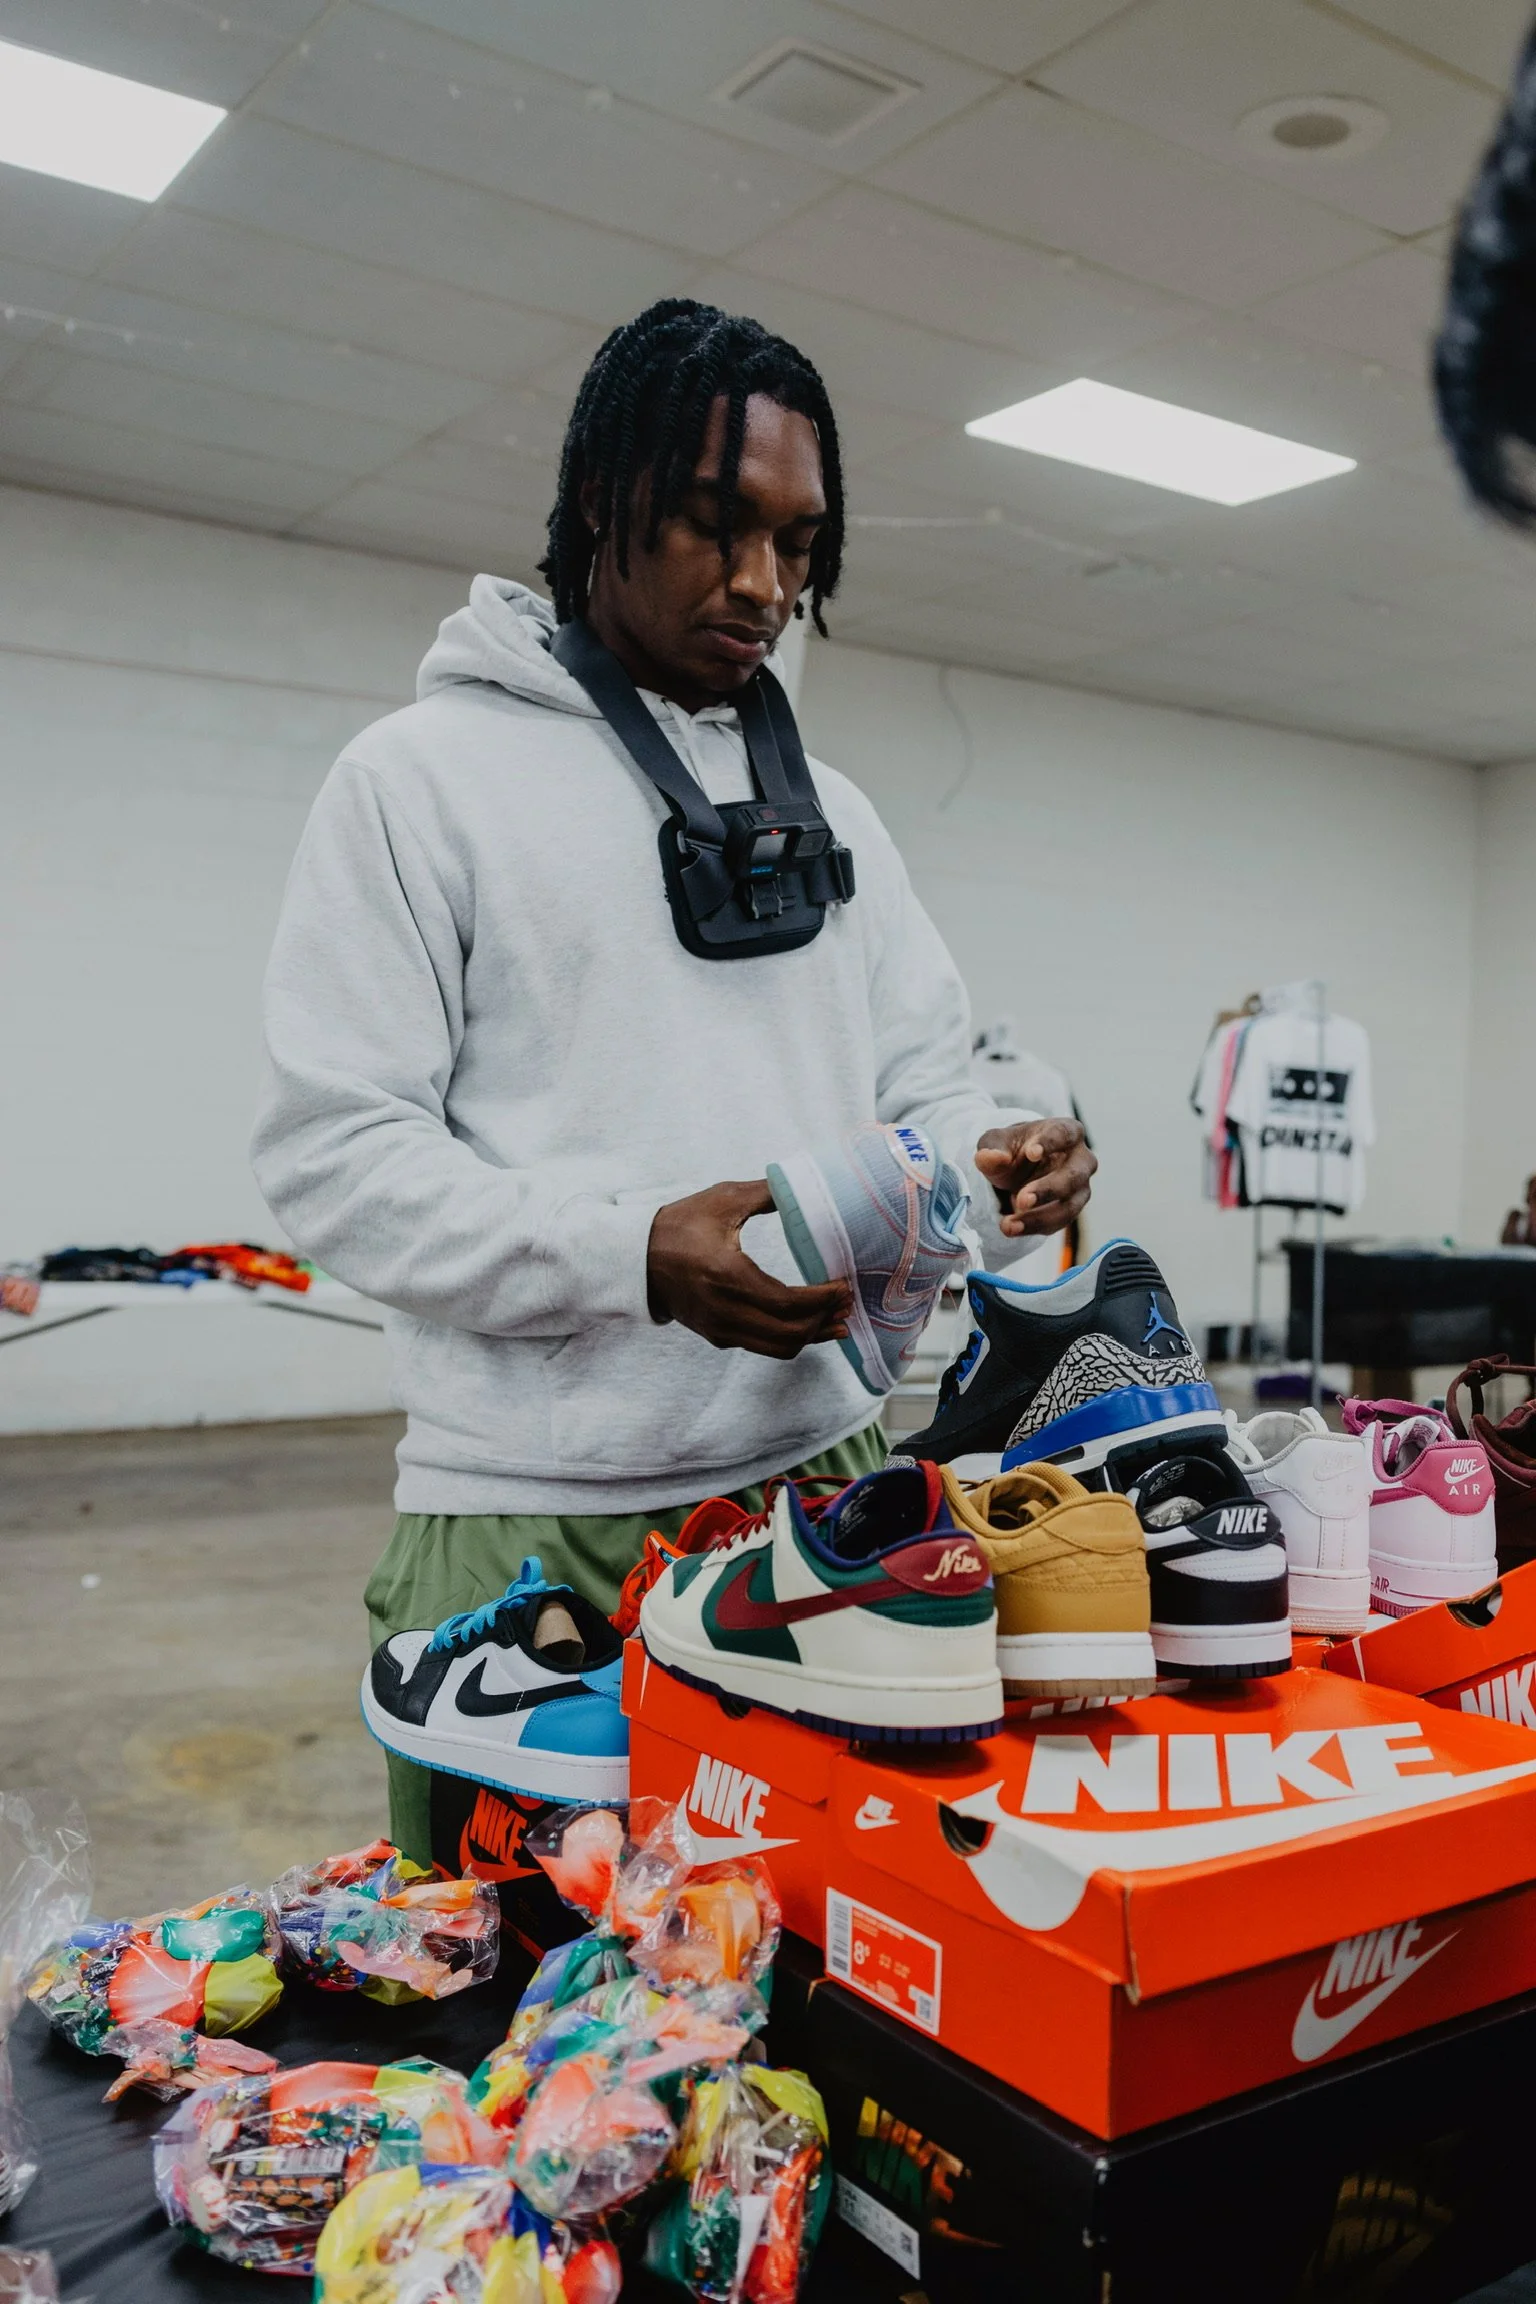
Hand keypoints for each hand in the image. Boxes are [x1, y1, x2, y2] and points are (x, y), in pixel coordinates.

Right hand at [647, 1181, 851, 1357]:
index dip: (823, 1300)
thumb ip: (766, 1192)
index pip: (789, 1304)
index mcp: (729, 1277)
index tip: (843, 1287)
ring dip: (812, 1335)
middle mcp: (726, 1312)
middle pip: (791, 1333)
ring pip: (780, 1348)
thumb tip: (803, 1185)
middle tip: (847, 1303)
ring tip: (836, 1320)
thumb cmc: (677, 1226)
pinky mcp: (718, 1336)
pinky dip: (791, 1338)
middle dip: (825, 1319)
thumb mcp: (721, 1200)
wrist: (635, 1259)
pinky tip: (808, 1325)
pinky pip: (764, 1346)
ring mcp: (721, 1329)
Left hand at [975, 1117, 1096, 1239]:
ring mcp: (1080, 1187)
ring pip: (1068, 1206)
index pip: (1064, 1134)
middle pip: (1073, 1175)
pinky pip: (1058, 1222)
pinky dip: (1034, 1227)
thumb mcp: (996, 1143)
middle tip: (1022, 1199)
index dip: (1050, 1143)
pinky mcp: (1071, 1209)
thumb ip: (992, 1148)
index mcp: (1068, 1131)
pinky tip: (1012, 1228)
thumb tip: (989, 1157)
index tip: (1031, 1153)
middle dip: (1047, 1189)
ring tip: (1009, 1224)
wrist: (1017, 1170)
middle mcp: (1081, 1159)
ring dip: (1039, 1217)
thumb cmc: (1013, 1149)